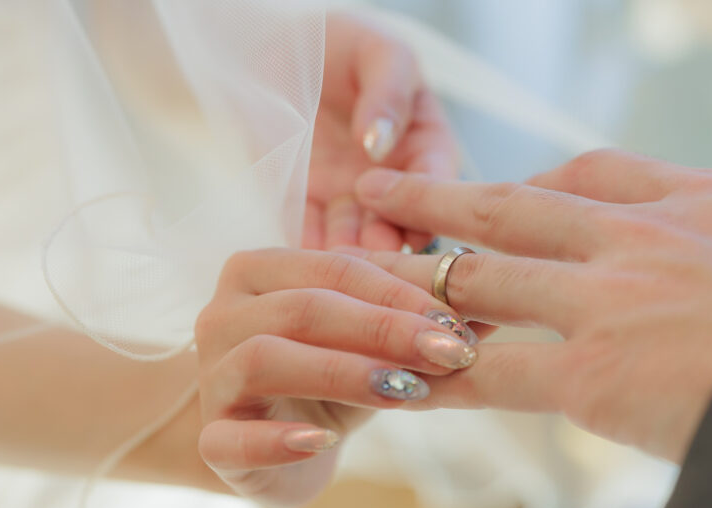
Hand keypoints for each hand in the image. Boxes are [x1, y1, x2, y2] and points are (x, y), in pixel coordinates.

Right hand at [194, 249, 479, 506]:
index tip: (459, 321)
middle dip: (385, 329)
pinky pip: (231, 438)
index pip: (337, 266)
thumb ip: (419, 322)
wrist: (258, 446)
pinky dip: (276, 440)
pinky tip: (323, 442)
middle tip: (451, 352)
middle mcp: (224, 315)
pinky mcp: (210, 442)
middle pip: (305, 309)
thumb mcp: (371, 346)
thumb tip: (495, 307)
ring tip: (404, 390)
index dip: (401, 292)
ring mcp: (210, 378)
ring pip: (266, 359)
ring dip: (342, 372)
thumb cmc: (320, 380)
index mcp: (261, 271)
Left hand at [304, 13, 456, 251]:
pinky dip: (309, 247)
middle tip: (376, 251)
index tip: (416, 223)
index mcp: (425, 143)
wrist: (275, 47)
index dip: (429, 205)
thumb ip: (388, 92)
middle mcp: (393, 179)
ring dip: (351, 251)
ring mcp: (350, 196)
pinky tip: (306, 258)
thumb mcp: (377, 52)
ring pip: (356, 233)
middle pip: (400, 219)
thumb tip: (380, 142)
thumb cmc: (340, 43)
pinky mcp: (307, 203)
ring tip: (340, 260)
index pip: (436, 181)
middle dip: (388, 238)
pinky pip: (309, 231)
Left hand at [347, 150, 711, 461]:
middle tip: (388, 190)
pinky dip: (434, 379)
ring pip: (486, 276)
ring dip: (419, 275)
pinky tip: (392, 382)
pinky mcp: (592, 373)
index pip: (596, 175)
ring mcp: (607, 299)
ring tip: (366, 270)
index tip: (510, 191)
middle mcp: (640, 236)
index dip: (538, 183)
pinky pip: (488, 373)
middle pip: (516, 203)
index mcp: (700, 200)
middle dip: (444, 198)